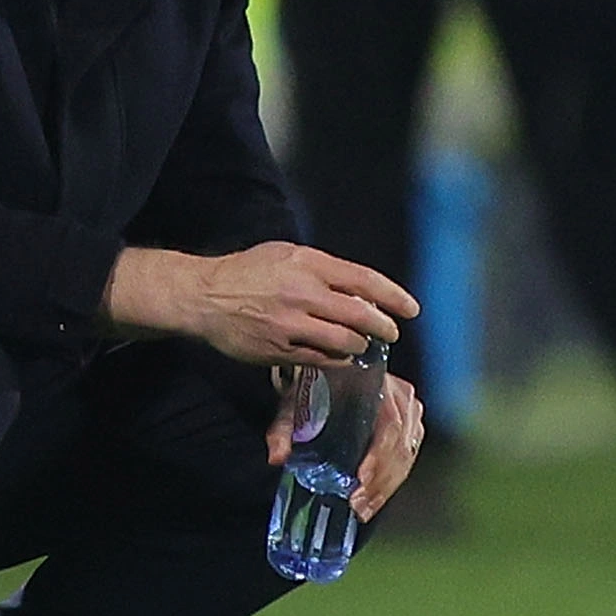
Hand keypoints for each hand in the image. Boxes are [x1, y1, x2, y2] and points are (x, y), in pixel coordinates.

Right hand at [104, 242, 418, 366]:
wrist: (204, 297)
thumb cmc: (248, 272)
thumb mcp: (286, 255)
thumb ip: (322, 268)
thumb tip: (359, 287)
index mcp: (308, 264)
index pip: (364, 281)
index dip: (393, 296)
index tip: (411, 308)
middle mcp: (303, 292)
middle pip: (361, 316)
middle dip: (383, 328)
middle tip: (389, 333)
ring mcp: (291, 324)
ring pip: (345, 342)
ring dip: (359, 347)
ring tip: (360, 346)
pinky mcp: (280, 350)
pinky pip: (321, 360)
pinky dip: (337, 361)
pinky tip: (339, 358)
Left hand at [263, 371, 425, 520]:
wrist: (330, 374)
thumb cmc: (316, 385)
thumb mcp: (296, 401)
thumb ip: (284, 428)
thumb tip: (277, 455)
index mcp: (377, 383)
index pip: (389, 423)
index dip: (379, 454)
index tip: (362, 478)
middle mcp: (400, 396)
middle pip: (400, 445)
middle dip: (380, 480)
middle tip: (359, 502)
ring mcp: (409, 412)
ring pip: (405, 456)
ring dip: (386, 486)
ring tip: (364, 507)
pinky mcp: (411, 427)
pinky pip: (406, 458)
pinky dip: (391, 482)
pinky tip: (374, 499)